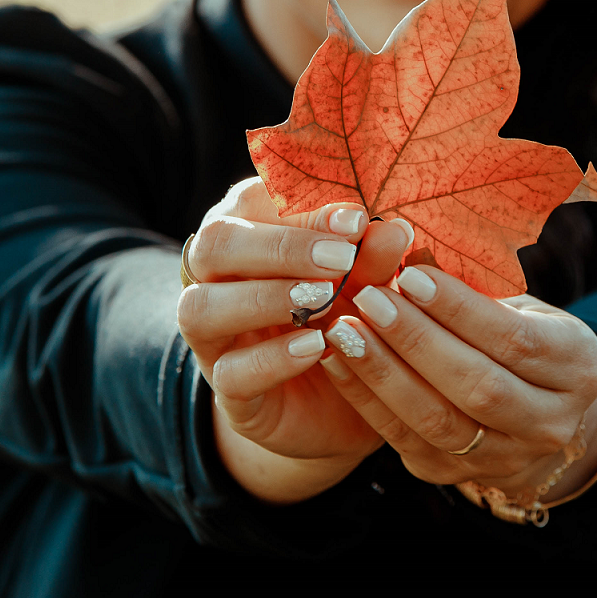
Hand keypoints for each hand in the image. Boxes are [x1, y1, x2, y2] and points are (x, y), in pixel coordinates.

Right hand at [175, 177, 412, 500]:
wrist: (334, 398)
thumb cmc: (344, 311)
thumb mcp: (363, 281)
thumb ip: (371, 257)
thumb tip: (395, 229)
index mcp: (247, 229)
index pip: (251, 200)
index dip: (300, 207)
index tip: (358, 221)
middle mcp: (215, 276)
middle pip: (214, 244)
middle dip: (280, 248)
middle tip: (343, 260)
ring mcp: (210, 334)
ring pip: (201, 307)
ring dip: (266, 299)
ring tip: (324, 301)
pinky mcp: (224, 385)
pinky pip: (229, 371)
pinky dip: (273, 358)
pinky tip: (317, 347)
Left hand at [315, 264, 596, 505]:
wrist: (540, 412)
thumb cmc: (523, 337)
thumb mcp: (521, 306)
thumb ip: (475, 285)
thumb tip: (407, 243)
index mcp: (577, 368)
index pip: (514, 339)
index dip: (458, 309)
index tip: (410, 273)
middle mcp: (551, 423)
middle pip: (478, 386)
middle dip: (417, 341)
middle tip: (369, 298)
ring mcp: (506, 459)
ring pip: (439, 422)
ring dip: (384, 374)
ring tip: (346, 330)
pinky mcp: (457, 477)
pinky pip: (406, 440)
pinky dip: (367, 401)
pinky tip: (338, 363)